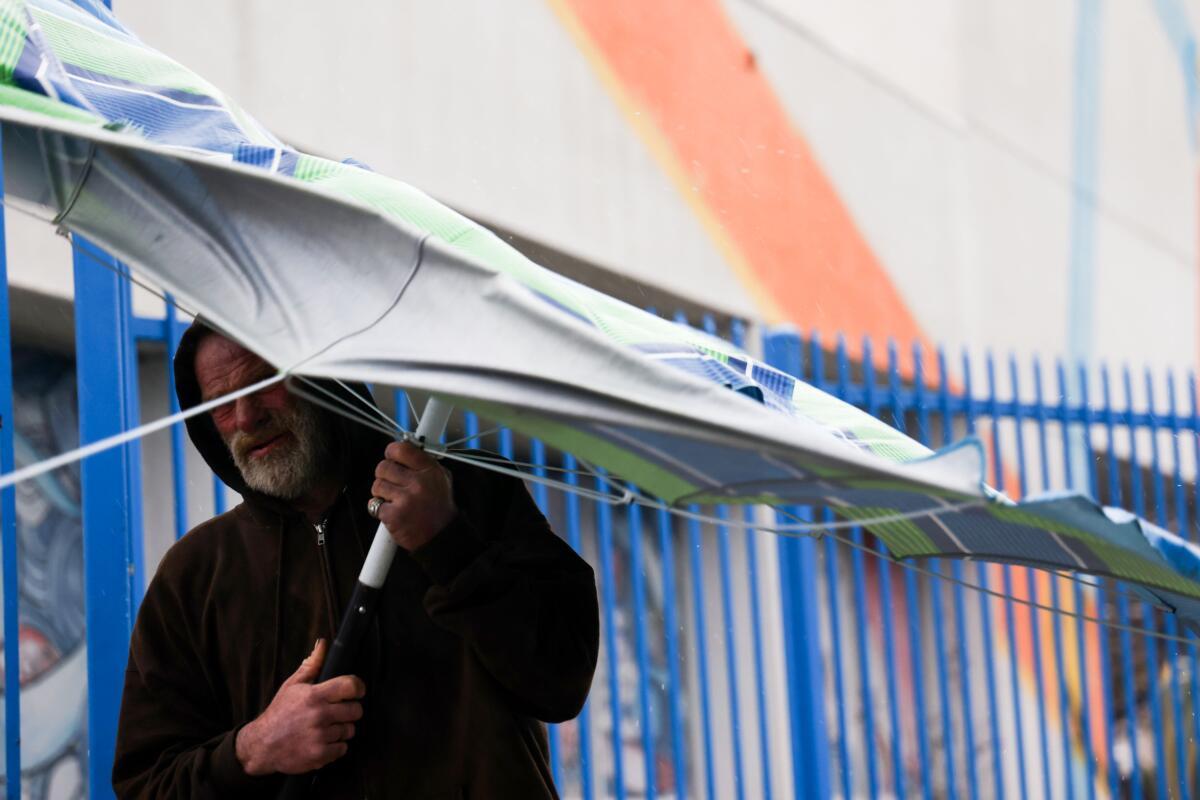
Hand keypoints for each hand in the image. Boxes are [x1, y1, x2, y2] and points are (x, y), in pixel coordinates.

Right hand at [235, 640, 364, 775]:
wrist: (262, 745)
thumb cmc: (280, 712)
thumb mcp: (292, 685)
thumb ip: (311, 665)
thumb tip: (323, 643)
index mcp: (314, 695)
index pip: (351, 686)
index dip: (358, 688)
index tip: (357, 692)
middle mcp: (319, 715)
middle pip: (356, 710)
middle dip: (350, 711)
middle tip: (337, 713)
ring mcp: (319, 736)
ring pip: (350, 731)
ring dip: (341, 730)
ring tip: (325, 728)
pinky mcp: (319, 755)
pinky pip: (342, 749)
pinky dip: (335, 747)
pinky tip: (322, 741)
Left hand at [371, 441, 456, 550]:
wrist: (441, 537)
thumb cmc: (440, 507)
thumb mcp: (442, 479)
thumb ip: (424, 463)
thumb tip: (406, 447)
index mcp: (430, 471)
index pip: (402, 449)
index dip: (391, 451)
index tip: (390, 456)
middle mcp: (418, 483)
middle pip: (383, 467)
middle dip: (384, 475)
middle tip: (392, 483)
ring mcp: (405, 499)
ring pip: (377, 485)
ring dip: (381, 493)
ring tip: (393, 500)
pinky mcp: (393, 515)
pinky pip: (374, 504)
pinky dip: (379, 509)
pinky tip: (392, 513)